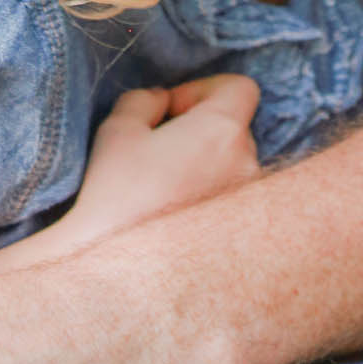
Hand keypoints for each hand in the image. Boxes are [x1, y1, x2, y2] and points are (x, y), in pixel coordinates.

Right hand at [45, 74, 259, 253]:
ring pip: (232, 168)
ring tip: (161, 189)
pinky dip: (207, 199)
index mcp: (222, 132)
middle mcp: (247, 166)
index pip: (241, 88)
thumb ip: (146, 100)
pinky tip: (172, 216)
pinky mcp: (242, 239)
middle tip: (158, 151)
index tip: (170, 112)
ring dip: (204, 167)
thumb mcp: (118, 130)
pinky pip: (230, 203)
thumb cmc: (115, 198)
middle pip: (234, 128)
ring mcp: (247, 206)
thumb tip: (162, 102)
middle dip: (200, 131)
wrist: (116, 276)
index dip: (203, 90)